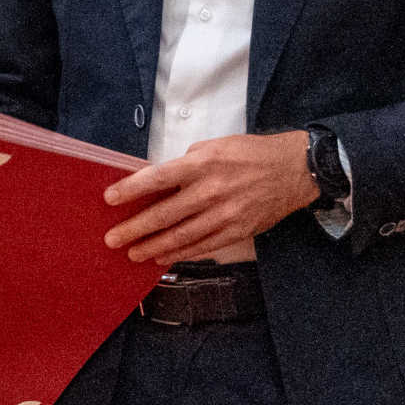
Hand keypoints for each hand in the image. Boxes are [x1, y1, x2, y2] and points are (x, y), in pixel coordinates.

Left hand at [102, 132, 318, 266]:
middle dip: (134, 228)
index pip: (158, 178)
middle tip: (113, 238)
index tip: (110, 199)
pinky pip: (203, 246)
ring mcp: (225, 214)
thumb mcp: (215, 146)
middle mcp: (212, 190)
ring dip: (153, 247)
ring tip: (134, 253)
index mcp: (203, 164)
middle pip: (164, 214)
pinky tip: (164, 258)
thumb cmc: (251, 154)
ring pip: (181, 236)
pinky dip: (181, 253)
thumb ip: (187, 163)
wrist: (294, 170)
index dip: (131, 190)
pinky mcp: (237, 231)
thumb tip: (159, 181)